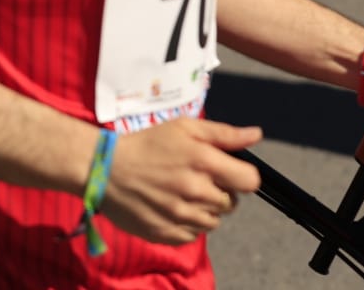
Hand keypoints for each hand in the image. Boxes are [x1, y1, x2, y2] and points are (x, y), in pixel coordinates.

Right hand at [100, 117, 261, 243]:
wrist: (106, 169)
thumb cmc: (149, 144)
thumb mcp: (186, 128)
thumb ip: (224, 134)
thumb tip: (256, 135)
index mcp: (204, 162)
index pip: (249, 182)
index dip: (244, 177)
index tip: (232, 173)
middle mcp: (195, 191)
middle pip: (232, 204)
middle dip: (222, 192)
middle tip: (200, 181)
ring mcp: (180, 216)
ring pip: (214, 222)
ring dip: (207, 210)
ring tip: (186, 195)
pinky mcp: (165, 234)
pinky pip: (193, 236)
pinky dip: (189, 225)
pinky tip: (175, 208)